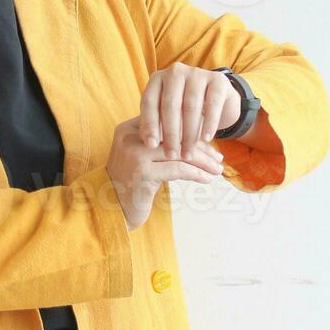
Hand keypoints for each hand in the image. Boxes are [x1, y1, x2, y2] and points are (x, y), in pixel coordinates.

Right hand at [106, 116, 223, 230]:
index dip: (191, 130)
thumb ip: (159, 144)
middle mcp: (130, 136)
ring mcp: (134, 154)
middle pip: (175, 134)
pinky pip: (177, 170)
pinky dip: (196, 174)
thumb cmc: (131, 183)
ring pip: (179, 151)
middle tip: (218, 157)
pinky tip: (206, 179)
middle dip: (201, 146)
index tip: (209, 143)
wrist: (110, 209)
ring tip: (217, 169)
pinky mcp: (141, 173)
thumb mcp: (142, 158)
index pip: (167, 120)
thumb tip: (195, 136)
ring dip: (203, 161)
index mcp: (130, 128)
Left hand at [139, 63, 240, 162]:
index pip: (149, 101)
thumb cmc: (184, 111)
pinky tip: (206, 139)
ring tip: (188, 153)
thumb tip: (150, 143)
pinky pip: (212, 104)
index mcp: (158, 78)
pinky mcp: (218, 80)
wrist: (217, 101)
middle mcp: (175, 72)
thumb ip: (157, 125)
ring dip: (189, 133)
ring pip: (191, 106)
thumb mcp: (167, 116)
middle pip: (170, 104)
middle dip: (170, 133)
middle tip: (171, 154)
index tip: (151, 146)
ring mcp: (197, 73)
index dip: (149, 124)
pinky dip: (209, 123)